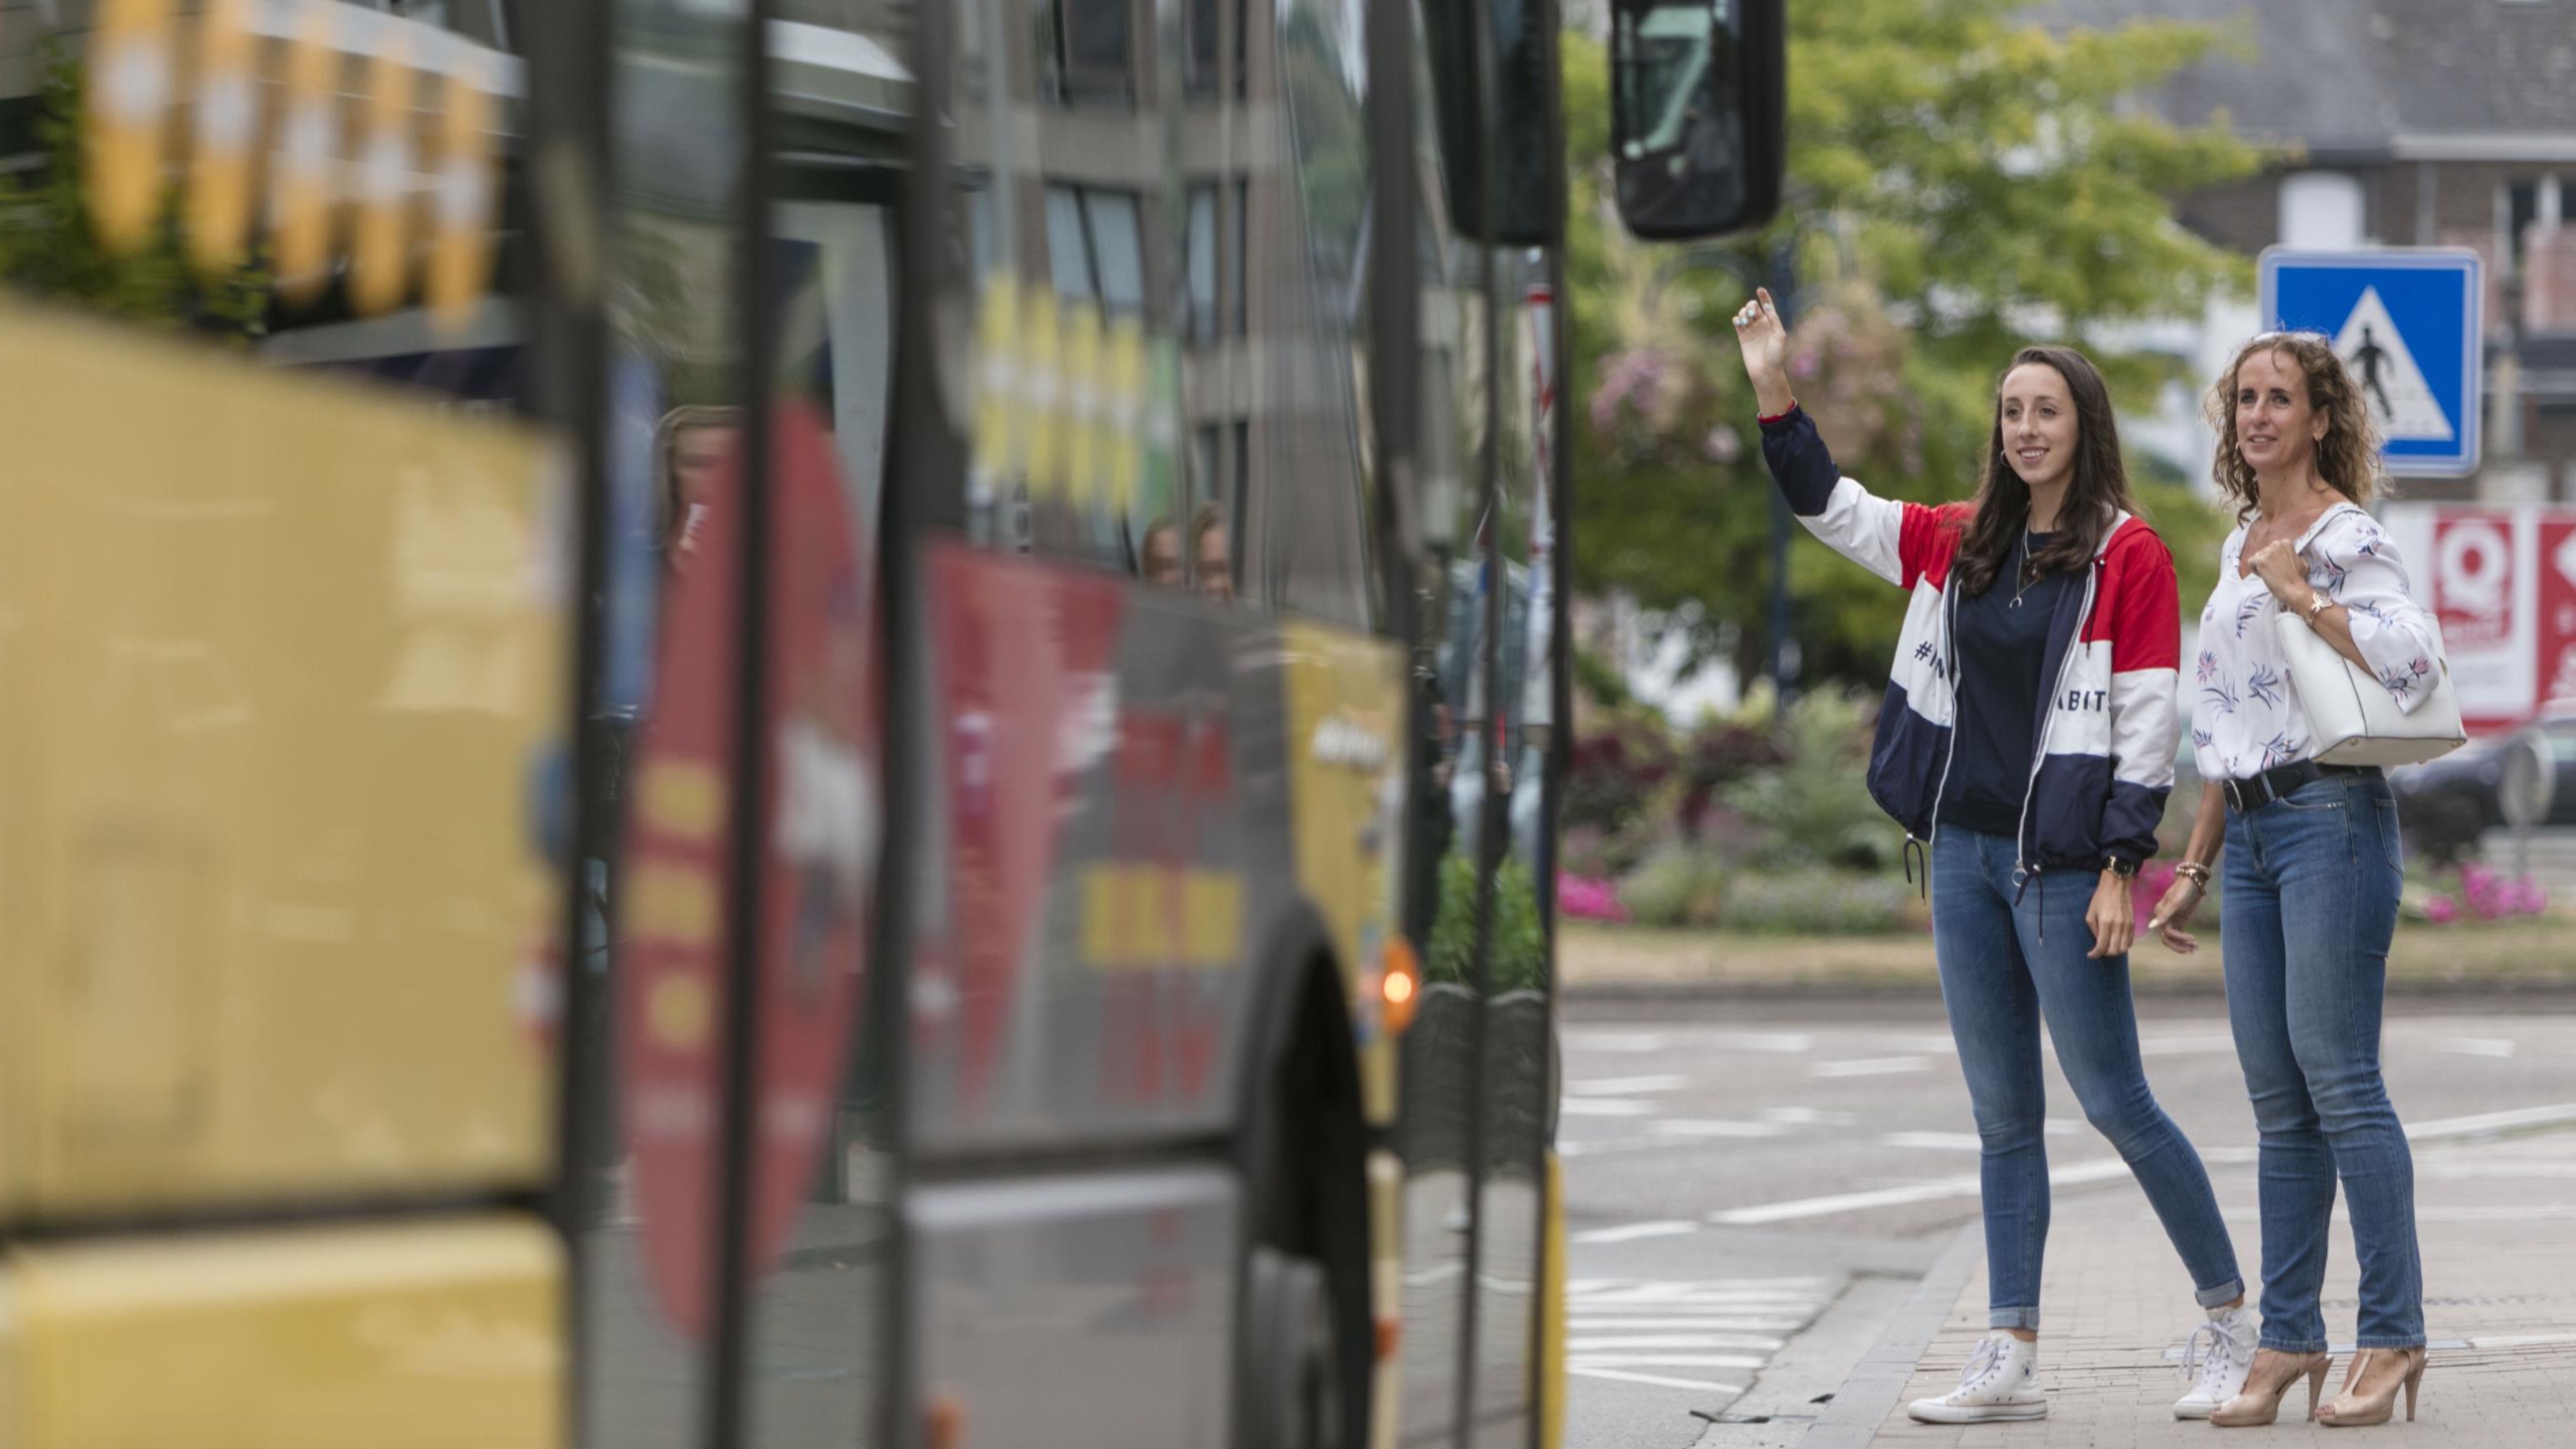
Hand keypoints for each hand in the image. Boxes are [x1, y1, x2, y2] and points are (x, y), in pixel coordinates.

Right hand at [1730, 287, 1793, 414]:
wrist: (1766, 371)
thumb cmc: (1776, 355)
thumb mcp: (1780, 335)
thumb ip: (1774, 320)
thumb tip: (1767, 307)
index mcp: (1772, 323)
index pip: (1767, 306)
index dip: (1764, 297)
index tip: (1760, 289)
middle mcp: (1761, 325)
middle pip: (1753, 308)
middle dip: (1751, 307)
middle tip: (1752, 314)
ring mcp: (1751, 331)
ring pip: (1744, 314)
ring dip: (1744, 313)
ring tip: (1745, 320)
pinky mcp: (1742, 338)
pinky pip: (1737, 324)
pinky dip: (1736, 319)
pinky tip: (1738, 321)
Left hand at [2086, 871, 2134, 959]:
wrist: (2117, 886)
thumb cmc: (2100, 899)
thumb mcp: (2090, 914)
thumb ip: (2093, 930)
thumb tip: (2097, 943)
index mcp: (2105, 923)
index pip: (2102, 946)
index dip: (2095, 954)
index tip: (2090, 954)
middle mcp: (2118, 926)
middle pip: (2114, 951)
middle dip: (2105, 954)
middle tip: (2099, 950)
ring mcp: (2127, 926)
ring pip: (2123, 949)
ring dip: (2114, 951)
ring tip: (2107, 947)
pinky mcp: (2133, 924)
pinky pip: (2129, 942)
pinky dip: (2122, 946)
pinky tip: (2116, 942)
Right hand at [2144, 875, 2203, 953]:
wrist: (2194, 880)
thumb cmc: (2183, 889)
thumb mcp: (2175, 903)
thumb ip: (2163, 916)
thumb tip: (2151, 927)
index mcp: (2160, 914)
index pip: (2166, 933)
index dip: (2179, 938)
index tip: (2193, 939)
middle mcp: (2164, 918)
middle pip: (2167, 938)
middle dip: (2179, 945)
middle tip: (2192, 950)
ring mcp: (2172, 919)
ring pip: (2173, 938)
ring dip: (2183, 944)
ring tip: (2195, 949)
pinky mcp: (2180, 919)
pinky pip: (2179, 933)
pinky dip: (2185, 940)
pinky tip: (2194, 944)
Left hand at [2245, 538, 2315, 612]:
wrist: (2292, 588)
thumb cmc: (2298, 578)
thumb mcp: (2302, 562)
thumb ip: (2295, 555)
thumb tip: (2295, 555)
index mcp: (2286, 543)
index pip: (2272, 548)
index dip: (2274, 559)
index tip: (2279, 567)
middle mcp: (2277, 544)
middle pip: (2264, 551)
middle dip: (2266, 561)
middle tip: (2273, 571)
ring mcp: (2268, 552)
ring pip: (2256, 557)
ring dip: (2260, 566)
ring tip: (2269, 574)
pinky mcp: (2260, 560)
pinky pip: (2250, 562)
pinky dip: (2254, 570)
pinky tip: (2263, 576)